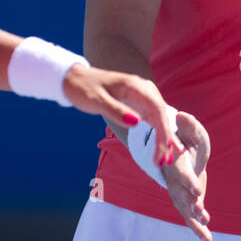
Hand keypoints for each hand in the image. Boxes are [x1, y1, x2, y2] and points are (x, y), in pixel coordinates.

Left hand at [61, 64, 182, 166]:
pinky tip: (163, 146)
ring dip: (164, 138)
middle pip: (161, 115)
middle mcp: (143, 89)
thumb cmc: (83, 88)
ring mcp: (142, 96)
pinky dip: (157, 133)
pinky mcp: (138, 103)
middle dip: (165, 138)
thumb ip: (116, 111)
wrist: (74, 79)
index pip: (157, 108)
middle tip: (164, 161)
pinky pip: (152, 119)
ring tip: (166, 159)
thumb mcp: (96, 100)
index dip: (162, 130)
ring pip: (159, 118)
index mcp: (135, 85)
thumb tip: (137, 123)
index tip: (162, 150)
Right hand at [159, 110, 210, 240]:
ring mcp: (179, 193)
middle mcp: (174, 180)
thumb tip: (182, 115)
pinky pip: (189, 218)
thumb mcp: (193, 131)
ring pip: (184, 207)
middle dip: (189, 202)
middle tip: (200, 210)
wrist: (183, 154)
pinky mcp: (186, 202)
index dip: (188, 182)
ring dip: (194, 215)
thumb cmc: (188, 141)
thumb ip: (190, 125)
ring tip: (205, 222)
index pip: (181, 173)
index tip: (197, 191)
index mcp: (176, 163)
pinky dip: (198, 229)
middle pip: (180, 193)